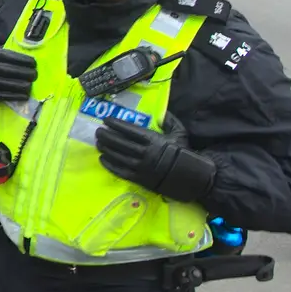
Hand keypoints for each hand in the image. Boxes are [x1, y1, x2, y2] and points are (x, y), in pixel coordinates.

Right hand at [0, 48, 36, 102]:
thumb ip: (5, 54)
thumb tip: (27, 57)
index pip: (6, 56)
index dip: (21, 59)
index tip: (33, 63)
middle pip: (5, 69)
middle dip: (22, 72)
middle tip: (34, 75)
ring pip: (2, 83)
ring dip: (18, 85)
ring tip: (30, 86)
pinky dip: (12, 96)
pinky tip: (23, 96)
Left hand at [94, 118, 216, 203]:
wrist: (191, 178)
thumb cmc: (184, 153)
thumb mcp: (180, 133)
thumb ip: (169, 121)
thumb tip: (160, 112)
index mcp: (153, 140)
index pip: (129, 130)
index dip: (116, 124)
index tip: (106, 120)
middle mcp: (144, 153)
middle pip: (120, 143)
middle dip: (107, 136)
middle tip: (99, 131)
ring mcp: (141, 167)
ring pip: (118, 156)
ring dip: (106, 148)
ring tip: (98, 143)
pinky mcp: (139, 179)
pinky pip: (120, 171)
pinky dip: (109, 165)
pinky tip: (103, 159)